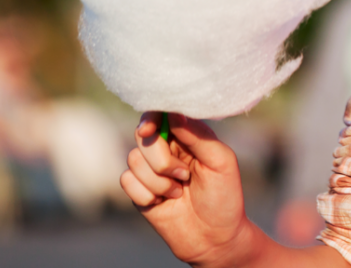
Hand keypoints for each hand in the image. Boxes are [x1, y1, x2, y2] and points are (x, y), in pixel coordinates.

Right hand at [122, 112, 253, 266]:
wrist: (215, 238)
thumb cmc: (224, 196)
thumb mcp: (221, 161)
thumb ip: (198, 135)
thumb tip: (173, 112)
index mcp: (187, 135)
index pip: (161, 113)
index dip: (150, 117)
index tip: (149, 130)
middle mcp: (166, 148)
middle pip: (142, 136)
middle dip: (161, 159)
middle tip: (184, 175)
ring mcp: (150, 170)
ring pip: (133, 160)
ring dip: (158, 181)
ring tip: (179, 191)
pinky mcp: (139, 190)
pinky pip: (126, 181)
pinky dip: (146, 194)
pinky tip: (164, 203)